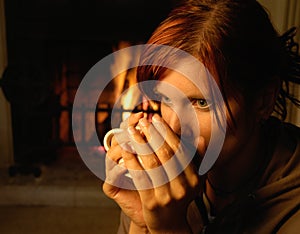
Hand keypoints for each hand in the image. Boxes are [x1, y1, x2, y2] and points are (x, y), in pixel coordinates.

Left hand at [103, 112, 203, 232]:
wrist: (170, 223)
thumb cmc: (180, 195)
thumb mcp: (194, 178)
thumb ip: (196, 158)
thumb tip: (200, 137)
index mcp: (195, 178)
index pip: (179, 149)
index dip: (167, 132)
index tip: (156, 119)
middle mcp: (183, 186)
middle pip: (165, 153)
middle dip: (152, 134)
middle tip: (142, 121)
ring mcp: (167, 195)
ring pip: (152, 162)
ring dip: (140, 143)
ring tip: (131, 131)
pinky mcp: (151, 201)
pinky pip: (139, 176)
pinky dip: (131, 160)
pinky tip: (125, 149)